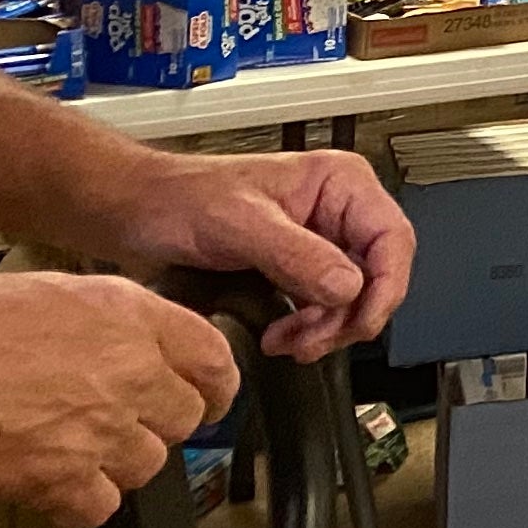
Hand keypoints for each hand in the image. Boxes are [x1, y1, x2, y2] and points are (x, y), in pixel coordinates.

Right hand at [0, 272, 238, 527]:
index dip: (215, 384)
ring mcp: (99, 429)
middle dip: (156, 423)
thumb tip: (155, 349)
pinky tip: (55, 483)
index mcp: (135, 319)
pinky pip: (100, 507)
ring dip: (118, 463)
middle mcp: (130, 372)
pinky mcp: (59, 478)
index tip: (209, 397)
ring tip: (76, 446)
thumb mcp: (66, 294)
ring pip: (148, 464)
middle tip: (120, 421)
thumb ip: (124, 322)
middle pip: (186, 418)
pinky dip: (79, 504)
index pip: (215, 359)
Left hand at [113, 151, 411, 357]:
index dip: (385, 286)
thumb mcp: (239, 224)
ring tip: (286, 343)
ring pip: (353, 295)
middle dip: (348, 315)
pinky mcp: (299, 265)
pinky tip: (280, 337)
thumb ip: (296, 255)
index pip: (391, 239)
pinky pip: (324, 304)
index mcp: (340, 183)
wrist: (136, 211)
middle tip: (310, 342)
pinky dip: (308, 328)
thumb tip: (348, 288)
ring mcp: (321, 239)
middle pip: (377, 273)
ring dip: (325, 327)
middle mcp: (338, 209)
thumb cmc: (180, 199)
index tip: (359, 323)